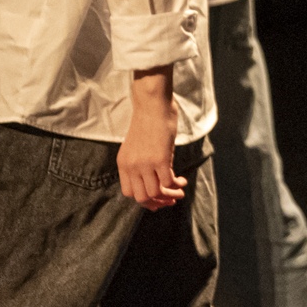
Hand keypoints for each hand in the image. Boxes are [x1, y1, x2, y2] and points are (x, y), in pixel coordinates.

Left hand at [118, 66, 185, 210]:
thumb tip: (157, 179)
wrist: (152, 104)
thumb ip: (142, 164)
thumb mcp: (138, 147)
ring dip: (169, 195)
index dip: (144, 199)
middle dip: (158, 202)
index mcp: (123, 163)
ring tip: (180, 190)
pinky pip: (168, 182)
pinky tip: (183, 181)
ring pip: (155, 192)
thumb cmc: (148, 120)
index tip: (157, 198)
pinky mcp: (160, 159)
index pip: (129, 193)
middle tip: (170, 199)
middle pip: (141, 197)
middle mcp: (131, 166)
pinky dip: (177, 185)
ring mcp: (145, 164)